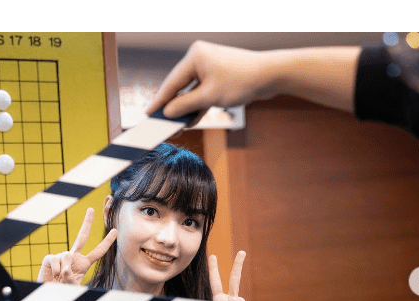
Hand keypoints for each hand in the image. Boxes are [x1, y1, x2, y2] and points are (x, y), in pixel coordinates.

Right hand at [36, 208, 117, 283]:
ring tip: (60, 278)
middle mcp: (74, 256)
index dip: (107, 242)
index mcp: (84, 263)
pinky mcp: (50, 257)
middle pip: (82, 236)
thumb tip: (66, 265)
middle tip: (91, 209)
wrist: (48, 294)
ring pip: (67, 256)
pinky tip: (54, 275)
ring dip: (65, 269)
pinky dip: (55, 270)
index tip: (115, 231)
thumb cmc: (63, 291)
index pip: (98, 251)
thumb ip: (72, 278)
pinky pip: (55, 259)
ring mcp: (62, 256)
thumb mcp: (73, 287)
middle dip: (87, 222)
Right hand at [146, 40, 270, 118]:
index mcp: (195, 56)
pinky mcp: (217, 76)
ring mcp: (209, 67)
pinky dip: (198, 105)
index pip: (171, 82)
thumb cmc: (241, 81)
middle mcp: (199, 58)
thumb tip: (167, 112)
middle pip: (179, 87)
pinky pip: (202, 92)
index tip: (148, 114)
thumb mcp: (209, 97)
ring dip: (186, 109)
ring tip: (176, 126)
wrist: (270, 76)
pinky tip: (191, 120)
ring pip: (191, 91)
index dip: (159, 100)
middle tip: (160, 124)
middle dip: (173, 107)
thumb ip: (185, 105)